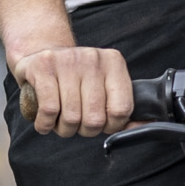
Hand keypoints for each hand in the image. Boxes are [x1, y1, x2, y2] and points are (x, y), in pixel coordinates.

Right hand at [12, 41, 135, 137]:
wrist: (41, 55)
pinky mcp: (43, 67)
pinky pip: (49, 109)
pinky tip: (44, 123)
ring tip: (60, 122)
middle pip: (95, 118)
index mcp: (113, 63)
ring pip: (71, 117)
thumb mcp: (103, 86)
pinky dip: (45, 124)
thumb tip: (143, 127)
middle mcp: (93, 58)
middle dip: (85, 131)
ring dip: (64, 129)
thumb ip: (122, 108)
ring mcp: (67, 60)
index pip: (121, 109)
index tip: (102, 125)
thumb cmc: (76, 79)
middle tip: (78, 125)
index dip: (111, 126)